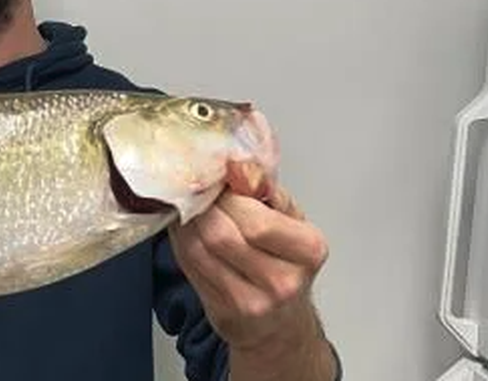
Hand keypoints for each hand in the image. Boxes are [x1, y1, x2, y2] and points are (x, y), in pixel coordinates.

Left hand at [167, 184, 328, 353]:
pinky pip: (189, 265)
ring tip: (186, 205)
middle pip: (222, 235)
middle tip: (195, 190)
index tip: (216, 180)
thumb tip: (238, 164)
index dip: (227, 198)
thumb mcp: (293, 221)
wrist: (281, 324)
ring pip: (199, 249)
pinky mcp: (221, 311)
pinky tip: (183, 227)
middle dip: (202, 206)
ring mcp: (250, 301)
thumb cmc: (287, 264)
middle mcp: (282, 281)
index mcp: (307, 251)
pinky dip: (180, 240)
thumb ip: (267, 191)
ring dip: (185, 221)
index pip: (257, 221)